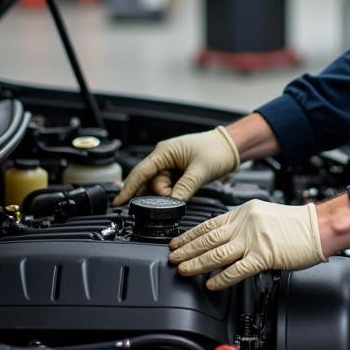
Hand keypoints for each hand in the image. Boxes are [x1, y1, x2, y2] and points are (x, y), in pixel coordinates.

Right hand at [112, 126, 239, 206]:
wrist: (231, 146)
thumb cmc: (217, 150)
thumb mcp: (200, 171)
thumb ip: (185, 188)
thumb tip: (172, 203)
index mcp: (164, 152)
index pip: (141, 172)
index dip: (128, 188)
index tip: (118, 202)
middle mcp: (163, 157)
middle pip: (150, 183)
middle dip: (159, 194)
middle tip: (174, 199)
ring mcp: (170, 164)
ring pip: (159, 187)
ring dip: (168, 194)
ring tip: (184, 192)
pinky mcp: (177, 171)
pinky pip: (168, 186)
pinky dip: (171, 193)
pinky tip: (178, 195)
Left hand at [169, 199, 325, 289]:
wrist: (317, 226)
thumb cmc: (295, 224)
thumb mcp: (262, 215)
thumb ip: (242, 227)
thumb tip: (223, 242)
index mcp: (243, 212)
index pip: (209, 224)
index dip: (189, 235)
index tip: (176, 243)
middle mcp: (245, 224)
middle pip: (208, 238)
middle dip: (186, 250)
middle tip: (172, 258)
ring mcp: (253, 240)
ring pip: (217, 253)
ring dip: (197, 263)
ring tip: (184, 270)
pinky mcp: (263, 256)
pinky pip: (237, 269)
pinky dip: (221, 278)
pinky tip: (211, 284)